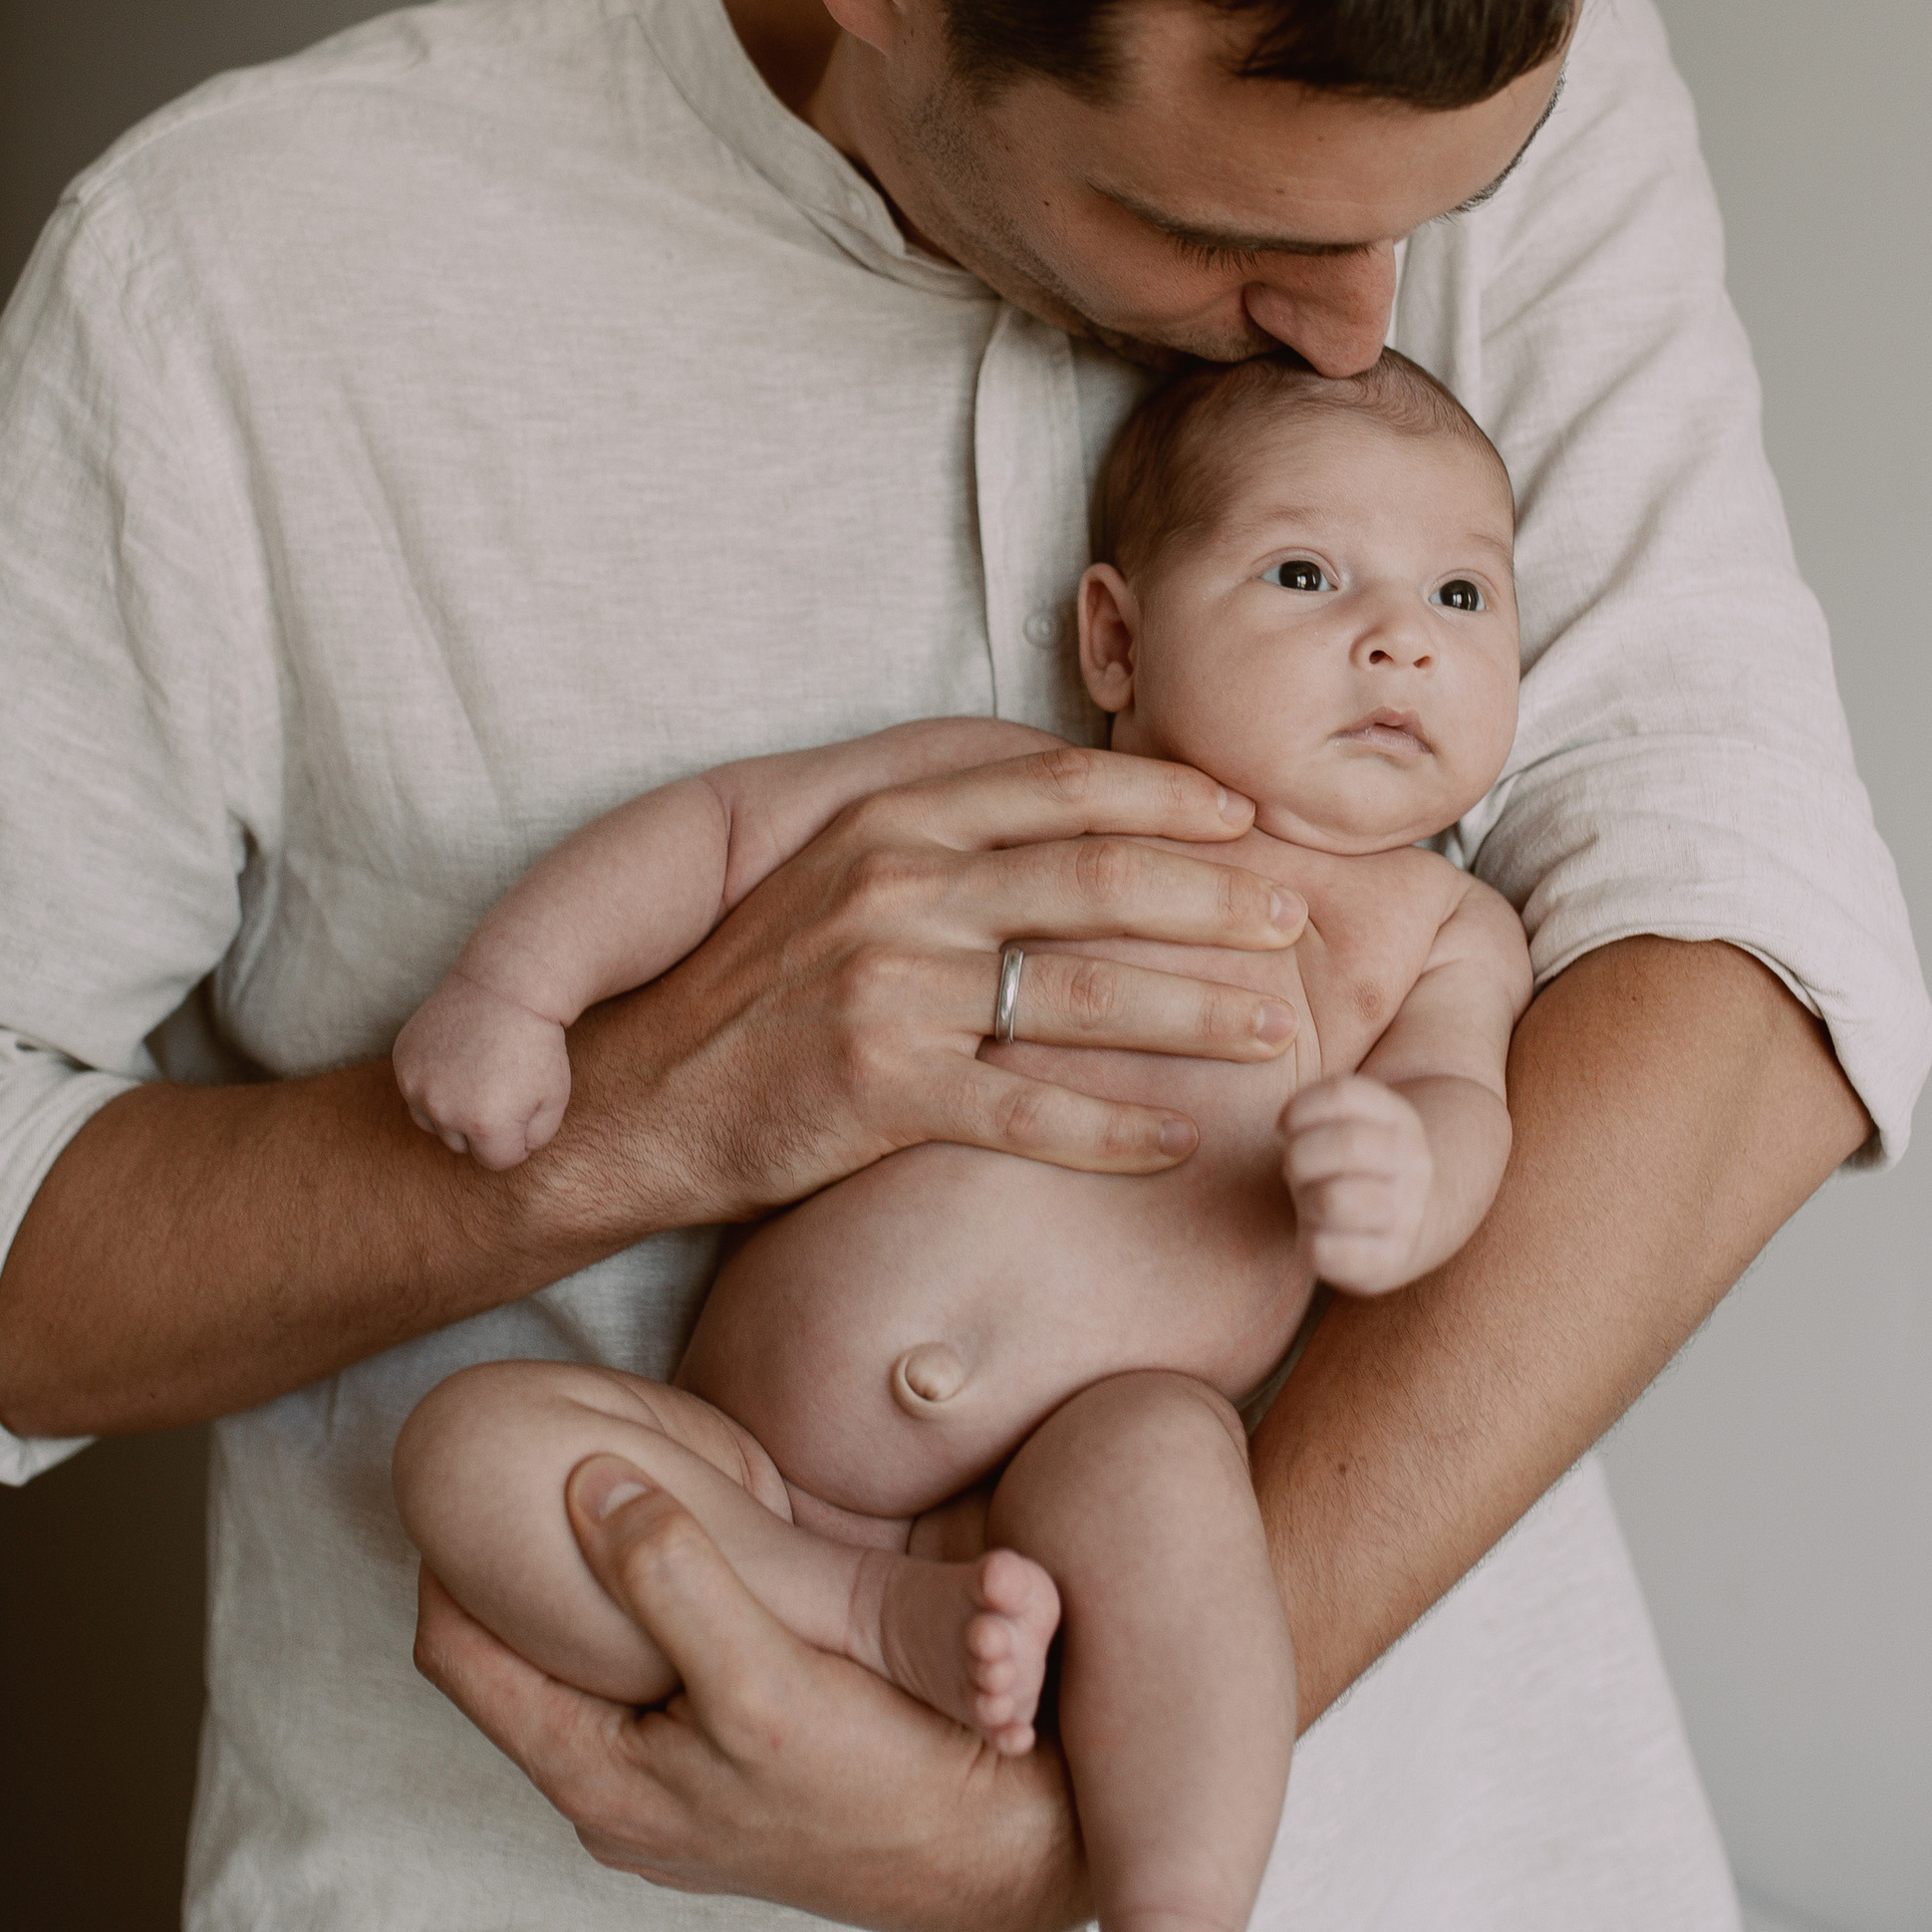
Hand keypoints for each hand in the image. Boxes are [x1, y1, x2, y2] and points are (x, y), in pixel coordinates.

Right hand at [395, 975, 569, 1170]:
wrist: (507, 986)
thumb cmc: (538, 1044)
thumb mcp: (555, 1098)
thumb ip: (535, 1139)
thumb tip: (508, 1152)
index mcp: (486, 1124)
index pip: (497, 1160)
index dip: (517, 1137)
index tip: (525, 1105)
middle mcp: (445, 1109)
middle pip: (463, 1145)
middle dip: (484, 1124)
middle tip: (502, 1084)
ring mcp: (418, 1084)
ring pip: (434, 1123)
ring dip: (454, 1109)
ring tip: (479, 1074)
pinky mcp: (403, 1062)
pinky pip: (415, 1093)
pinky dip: (433, 1083)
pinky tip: (457, 1059)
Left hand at [411, 1460, 1088, 1931]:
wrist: (995, 1852)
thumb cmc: (883, 1781)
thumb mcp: (766, 1680)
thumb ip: (674, 1584)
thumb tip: (587, 1485)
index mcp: (596, 1780)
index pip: (458, 1653)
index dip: (448, 1559)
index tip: (465, 1473)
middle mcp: (616, 1800)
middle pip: (512, 1662)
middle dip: (511, 1569)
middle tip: (530, 1468)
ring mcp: (671, 1796)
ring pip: (584, 1673)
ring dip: (583, 1594)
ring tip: (603, 1500)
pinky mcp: (726, 1780)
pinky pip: (647, 1684)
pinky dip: (645, 1620)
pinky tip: (691, 1565)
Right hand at [527, 744, 1304, 1243]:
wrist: (636, 1095)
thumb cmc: (752, 989)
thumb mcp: (834, 876)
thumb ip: (943, 847)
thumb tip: (1071, 827)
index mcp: (891, 821)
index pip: (1063, 790)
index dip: (1171, 801)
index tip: (1249, 820)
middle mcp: (897, 886)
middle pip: (1102, 879)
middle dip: (1218, 898)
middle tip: (1296, 919)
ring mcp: (890, 986)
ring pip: (1089, 995)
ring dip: (1199, 1014)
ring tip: (1276, 1033)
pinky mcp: (880, 1088)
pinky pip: (1031, 1112)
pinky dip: (1117, 1132)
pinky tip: (1178, 1141)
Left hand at [1279, 1069, 1436, 1291]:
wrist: (1416, 1225)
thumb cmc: (1359, 1168)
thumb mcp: (1352, 1124)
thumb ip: (1319, 1113)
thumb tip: (1286, 1127)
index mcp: (1400, 1119)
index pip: (1342, 1094)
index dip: (1298, 1109)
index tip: (1288, 1128)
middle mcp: (1413, 1163)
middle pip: (1344, 1144)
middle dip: (1299, 1156)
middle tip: (1296, 1169)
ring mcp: (1407, 1214)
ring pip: (1332, 1200)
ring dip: (1305, 1200)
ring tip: (1311, 1202)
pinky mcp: (1388, 1261)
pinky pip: (1325, 1250)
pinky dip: (1308, 1242)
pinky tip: (1319, 1235)